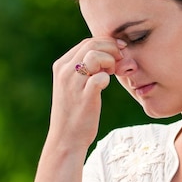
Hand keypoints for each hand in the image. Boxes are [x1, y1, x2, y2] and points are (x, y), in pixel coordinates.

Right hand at [48, 37, 126, 151]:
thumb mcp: (74, 86)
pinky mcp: (85, 96)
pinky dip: (107, 79)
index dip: (107, 43)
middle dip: (112, 49)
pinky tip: (105, 86)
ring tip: (112, 73)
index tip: (119, 53)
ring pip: (96, 56)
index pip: (87, 42)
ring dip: (110, 61)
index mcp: (62, 65)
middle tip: (120, 62)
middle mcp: (65, 71)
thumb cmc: (75, 112)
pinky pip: (101, 77)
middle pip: (92, 44)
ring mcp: (73, 83)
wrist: (66, 138)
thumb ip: (85, 69)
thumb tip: (108, 55)